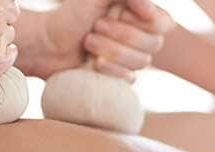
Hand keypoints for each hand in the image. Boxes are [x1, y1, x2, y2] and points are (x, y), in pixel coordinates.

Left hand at [38, 0, 172, 81]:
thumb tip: (149, 10)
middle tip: (96, 26)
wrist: (50, 43)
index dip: (144, 20)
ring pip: (142, 62)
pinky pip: (130, 78)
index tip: (118, 11)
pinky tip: (93, 63)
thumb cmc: (72, 14)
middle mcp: (141, 36)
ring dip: (110, 50)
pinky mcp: (122, 77)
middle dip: (121, 34)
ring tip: (88, 42)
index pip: (164, 23)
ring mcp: (133, 59)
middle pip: (154, 44)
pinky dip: (110, 70)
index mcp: (141, 14)